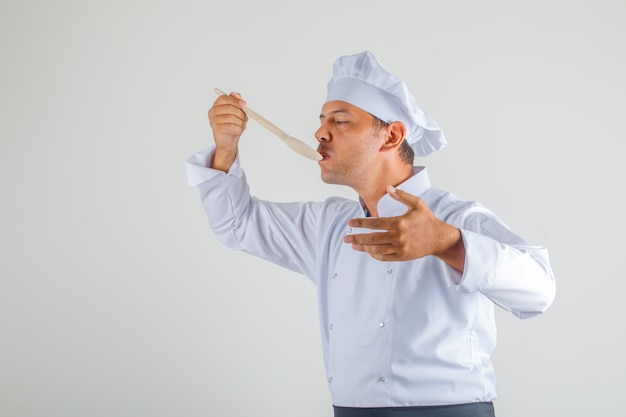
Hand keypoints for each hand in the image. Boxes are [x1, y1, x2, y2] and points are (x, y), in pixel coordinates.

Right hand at [208, 92, 247, 171]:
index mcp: (217, 105)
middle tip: (245, 118)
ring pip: (231, 118)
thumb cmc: (233, 125)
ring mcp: (213, 121)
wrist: (229, 141)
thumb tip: (237, 94)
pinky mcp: (216, 130)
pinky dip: (238, 129)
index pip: (224, 98)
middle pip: (229, 108)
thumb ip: (237, 102)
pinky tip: (237, 131)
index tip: (244, 104)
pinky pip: (231, 127)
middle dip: (240, 113)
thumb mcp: (238, 112)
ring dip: (240, 122)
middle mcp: (212, 112)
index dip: (235, 100)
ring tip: (241, 125)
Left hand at [343, 186, 465, 270]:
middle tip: (346, 237)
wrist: (439, 238)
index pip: (375, 223)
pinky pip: (385, 257)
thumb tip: (388, 188)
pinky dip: (375, 255)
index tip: (350, 223)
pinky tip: (367, 251)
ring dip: (363, 247)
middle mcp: (398, 237)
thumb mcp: (417, 204)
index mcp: (399, 223)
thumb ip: (402, 196)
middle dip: (357, 237)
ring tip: (353, 245)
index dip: (361, 223)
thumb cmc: (427, 219)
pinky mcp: (403, 256)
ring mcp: (400, 248)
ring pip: (377, 249)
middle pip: (372, 238)